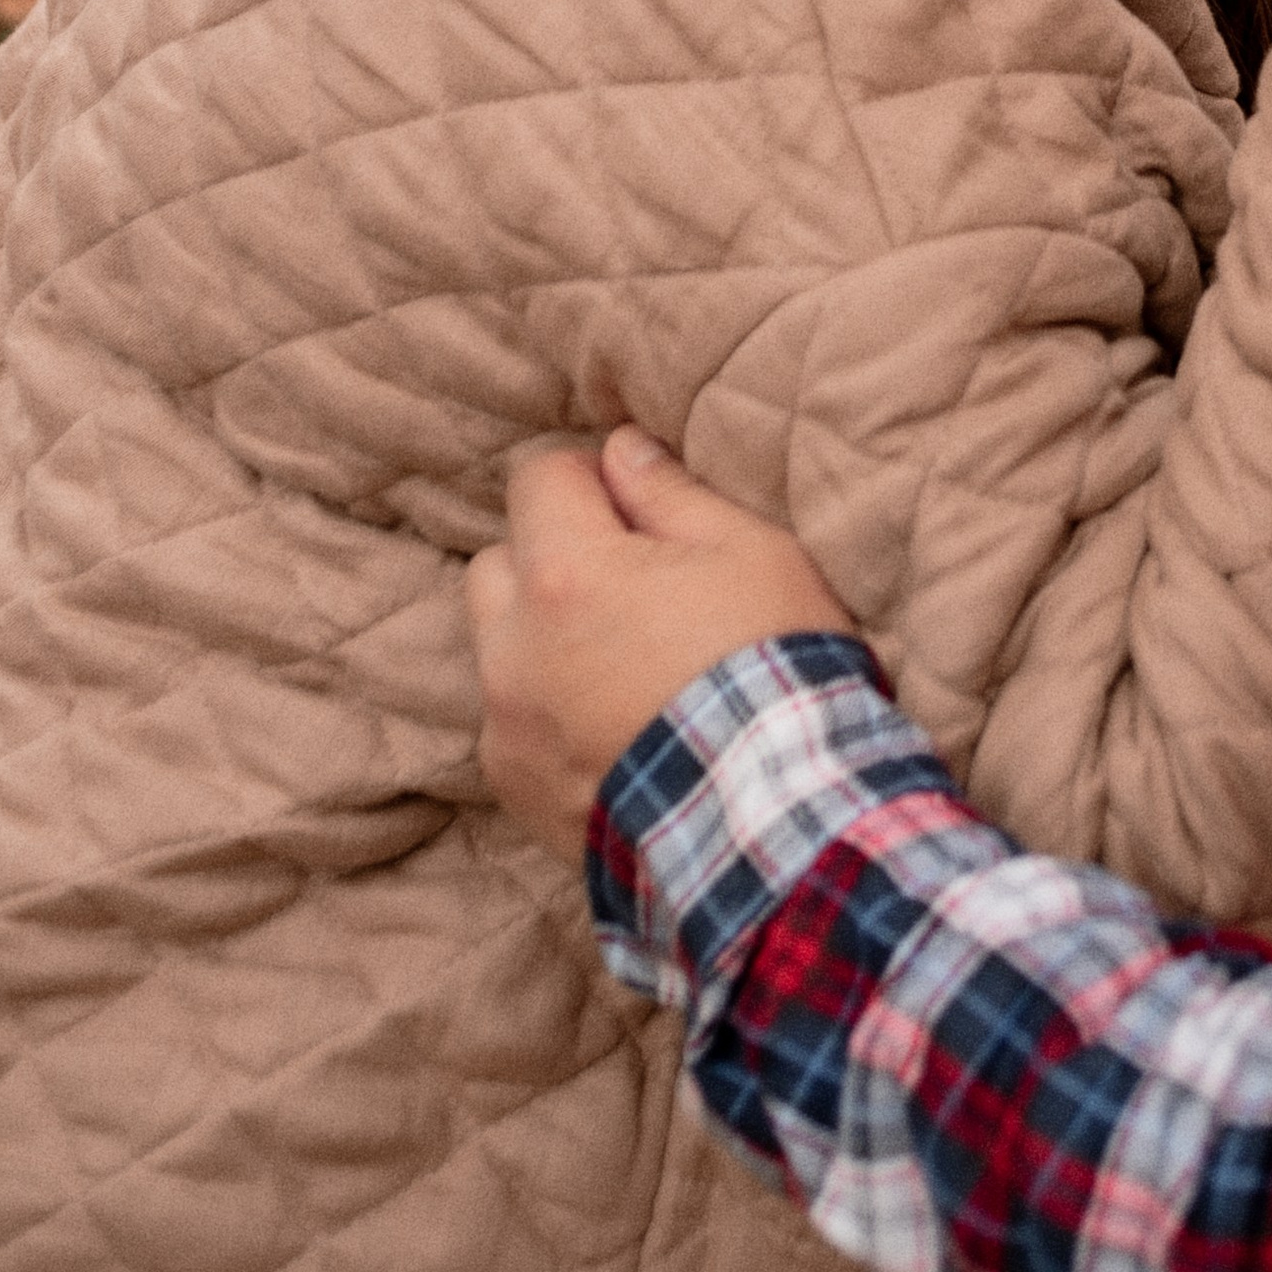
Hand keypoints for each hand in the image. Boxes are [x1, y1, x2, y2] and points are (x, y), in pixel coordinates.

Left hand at [467, 426, 851, 862]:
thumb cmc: (772, 668)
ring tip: (623, 664)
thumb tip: (620, 451)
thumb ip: (669, 493)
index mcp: (565, 573)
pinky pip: (512, 723)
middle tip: (630, 586)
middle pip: (500, 562)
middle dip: (551, 557)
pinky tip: (619, 729)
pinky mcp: (515, 788)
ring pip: (498, 647)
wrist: (773, 821)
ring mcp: (507, 726)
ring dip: (542, 639)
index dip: (592, 478)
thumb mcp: (749, 551)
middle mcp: (513, 646)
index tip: (640, 508)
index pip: (538, 478)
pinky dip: (548, 714)